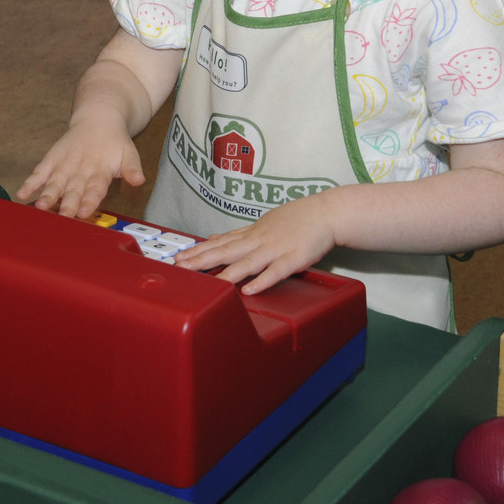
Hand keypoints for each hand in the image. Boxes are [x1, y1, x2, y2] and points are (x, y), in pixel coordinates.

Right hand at [17, 111, 145, 219]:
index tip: (84, 213)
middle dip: (68, 204)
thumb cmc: (114, 142)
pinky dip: (30, 182)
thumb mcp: (129, 153)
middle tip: (62, 217)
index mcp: (100, 170)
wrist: (98, 118)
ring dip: (47, 195)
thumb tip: (139, 181)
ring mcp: (64, 164)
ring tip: (40, 206)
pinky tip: (22, 194)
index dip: (89, 200)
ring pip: (55, 182)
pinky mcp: (52, 160)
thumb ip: (132, 169)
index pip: (95, 188)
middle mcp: (81, 168)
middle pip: (73, 189)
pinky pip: (39, 172)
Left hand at [174, 194, 337, 294]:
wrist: (326, 213)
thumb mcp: (262, 223)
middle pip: (226, 251)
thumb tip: (213, 236)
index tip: (177, 258)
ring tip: (210, 283)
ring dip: (227, 273)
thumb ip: (238, 234)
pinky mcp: (294, 258)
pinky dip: (263, 281)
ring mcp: (275, 249)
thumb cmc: (296, 219)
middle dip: (202, 261)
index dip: (198, 251)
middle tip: (181, 268)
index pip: (219, 243)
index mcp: (251, 234)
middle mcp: (258, 240)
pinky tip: (249, 290)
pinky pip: (276, 271)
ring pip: (247, 262)